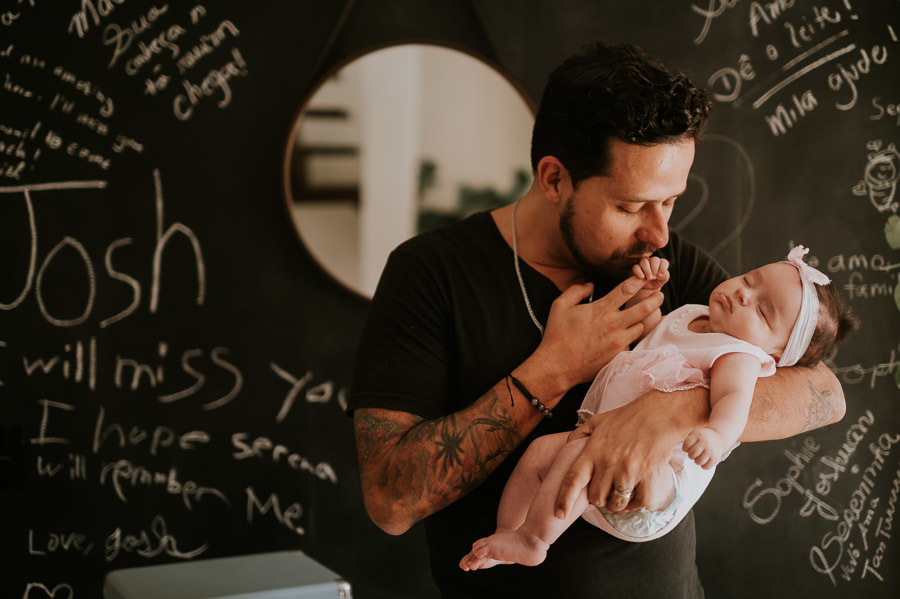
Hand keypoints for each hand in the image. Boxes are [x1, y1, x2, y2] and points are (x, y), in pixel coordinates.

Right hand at [529, 276, 663, 394]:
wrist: (558, 366)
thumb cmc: (557, 335)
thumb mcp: (560, 306)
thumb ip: (575, 291)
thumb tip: (590, 285)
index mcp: (600, 310)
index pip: (626, 290)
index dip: (639, 281)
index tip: (646, 276)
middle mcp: (613, 325)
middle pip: (643, 308)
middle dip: (655, 299)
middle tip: (659, 295)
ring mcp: (618, 341)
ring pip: (641, 327)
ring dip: (642, 321)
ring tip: (642, 317)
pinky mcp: (618, 355)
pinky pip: (631, 343)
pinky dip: (630, 338)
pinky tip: (624, 337)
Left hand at [555, 394, 684, 515]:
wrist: (660, 415)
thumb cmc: (628, 418)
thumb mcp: (597, 421)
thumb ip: (579, 435)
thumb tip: (568, 448)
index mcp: (593, 449)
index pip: (573, 479)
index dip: (564, 499)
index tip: (559, 514)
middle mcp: (608, 462)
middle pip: (595, 498)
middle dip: (599, 499)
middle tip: (606, 491)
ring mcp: (628, 471)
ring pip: (616, 504)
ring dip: (617, 503)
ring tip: (621, 492)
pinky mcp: (648, 477)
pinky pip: (638, 503)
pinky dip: (636, 503)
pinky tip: (637, 492)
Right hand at [632, 257, 669, 292]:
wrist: (647, 287)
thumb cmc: (656, 282)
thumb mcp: (662, 280)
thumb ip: (665, 276)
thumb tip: (660, 274)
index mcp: (660, 264)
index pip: (663, 261)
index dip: (663, 267)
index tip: (660, 275)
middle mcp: (652, 262)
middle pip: (655, 259)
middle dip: (655, 268)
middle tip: (654, 277)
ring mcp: (643, 264)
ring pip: (644, 262)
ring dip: (647, 270)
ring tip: (649, 278)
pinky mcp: (636, 268)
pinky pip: (636, 267)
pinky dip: (639, 272)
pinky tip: (642, 277)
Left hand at [683, 427, 723, 469]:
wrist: (717, 438)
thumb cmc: (701, 438)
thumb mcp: (694, 434)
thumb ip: (687, 441)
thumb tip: (682, 454)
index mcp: (697, 435)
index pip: (686, 446)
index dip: (685, 448)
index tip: (689, 447)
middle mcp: (704, 442)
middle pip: (692, 454)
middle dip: (691, 455)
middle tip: (694, 453)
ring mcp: (710, 450)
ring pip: (698, 462)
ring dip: (697, 461)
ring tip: (699, 457)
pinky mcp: (715, 458)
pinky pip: (705, 467)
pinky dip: (703, 466)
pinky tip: (705, 460)